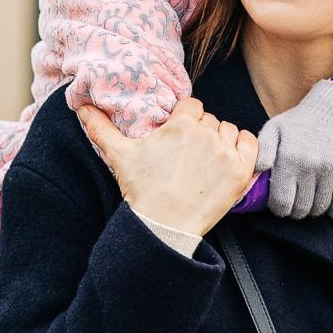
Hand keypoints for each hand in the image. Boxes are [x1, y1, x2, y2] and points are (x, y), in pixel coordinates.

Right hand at [77, 98, 259, 236]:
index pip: (191, 106)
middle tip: (187, 156)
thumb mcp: (119, 155)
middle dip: (200, 132)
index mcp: (182, 124)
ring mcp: (226, 153)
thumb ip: (101, 128)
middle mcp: (207, 133)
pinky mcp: (241, 171)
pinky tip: (227, 160)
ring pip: (229, 130)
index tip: (177, 137)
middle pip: (210, 119)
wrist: (163, 226)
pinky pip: (251, 144)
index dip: (184, 120)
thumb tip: (80, 107)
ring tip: (204, 162)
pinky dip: (242, 148)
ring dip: (220, 141)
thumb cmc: (142, 190)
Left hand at [255, 78, 332, 217]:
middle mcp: (311, 166)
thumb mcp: (275, 128)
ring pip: (321, 208)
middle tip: (297, 204)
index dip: (279, 209)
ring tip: (312, 200)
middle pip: (301, 209)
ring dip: (315, 209)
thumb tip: (257, 171)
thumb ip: (262, 150)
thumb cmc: (301, 122)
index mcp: (289, 159)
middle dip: (296, 211)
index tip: (281, 205)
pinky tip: (329, 202)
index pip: (281, 203)